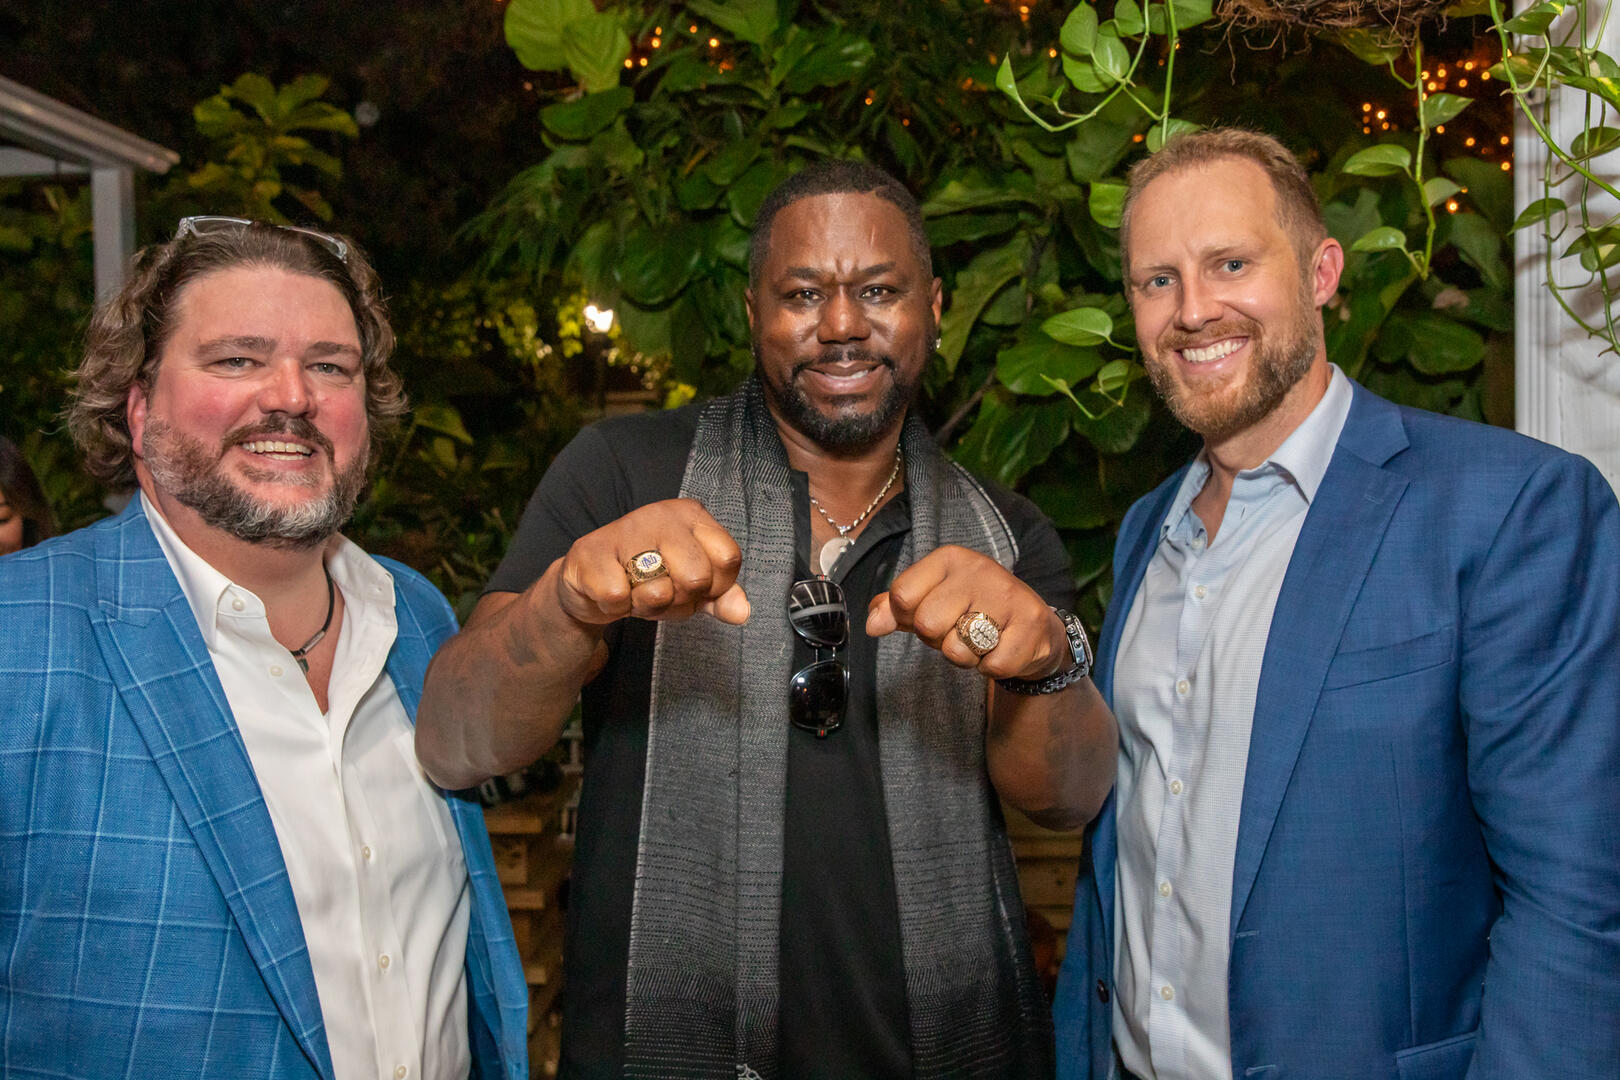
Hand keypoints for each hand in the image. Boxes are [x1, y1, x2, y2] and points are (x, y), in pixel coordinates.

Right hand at [555, 498, 750, 626]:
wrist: (590, 582)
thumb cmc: (648, 577)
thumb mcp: (691, 586)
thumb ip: (721, 597)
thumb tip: (741, 613)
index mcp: (691, 515)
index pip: (729, 559)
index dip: (716, 586)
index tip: (694, 585)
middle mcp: (660, 513)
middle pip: (697, 577)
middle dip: (680, 600)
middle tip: (660, 591)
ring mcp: (623, 529)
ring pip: (658, 591)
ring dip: (647, 606)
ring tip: (634, 592)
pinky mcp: (590, 552)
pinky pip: (619, 598)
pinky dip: (616, 607)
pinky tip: (611, 591)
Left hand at [866, 545, 1066, 677]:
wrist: (1032, 625)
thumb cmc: (971, 611)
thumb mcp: (931, 600)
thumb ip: (895, 609)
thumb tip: (872, 625)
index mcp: (949, 558)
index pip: (902, 595)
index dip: (908, 617)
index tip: (928, 614)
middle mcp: (979, 569)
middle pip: (927, 624)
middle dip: (937, 640)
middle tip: (958, 631)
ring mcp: (1008, 595)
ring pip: (957, 650)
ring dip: (965, 658)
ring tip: (979, 642)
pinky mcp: (1031, 623)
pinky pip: (992, 666)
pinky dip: (991, 668)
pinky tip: (1001, 650)